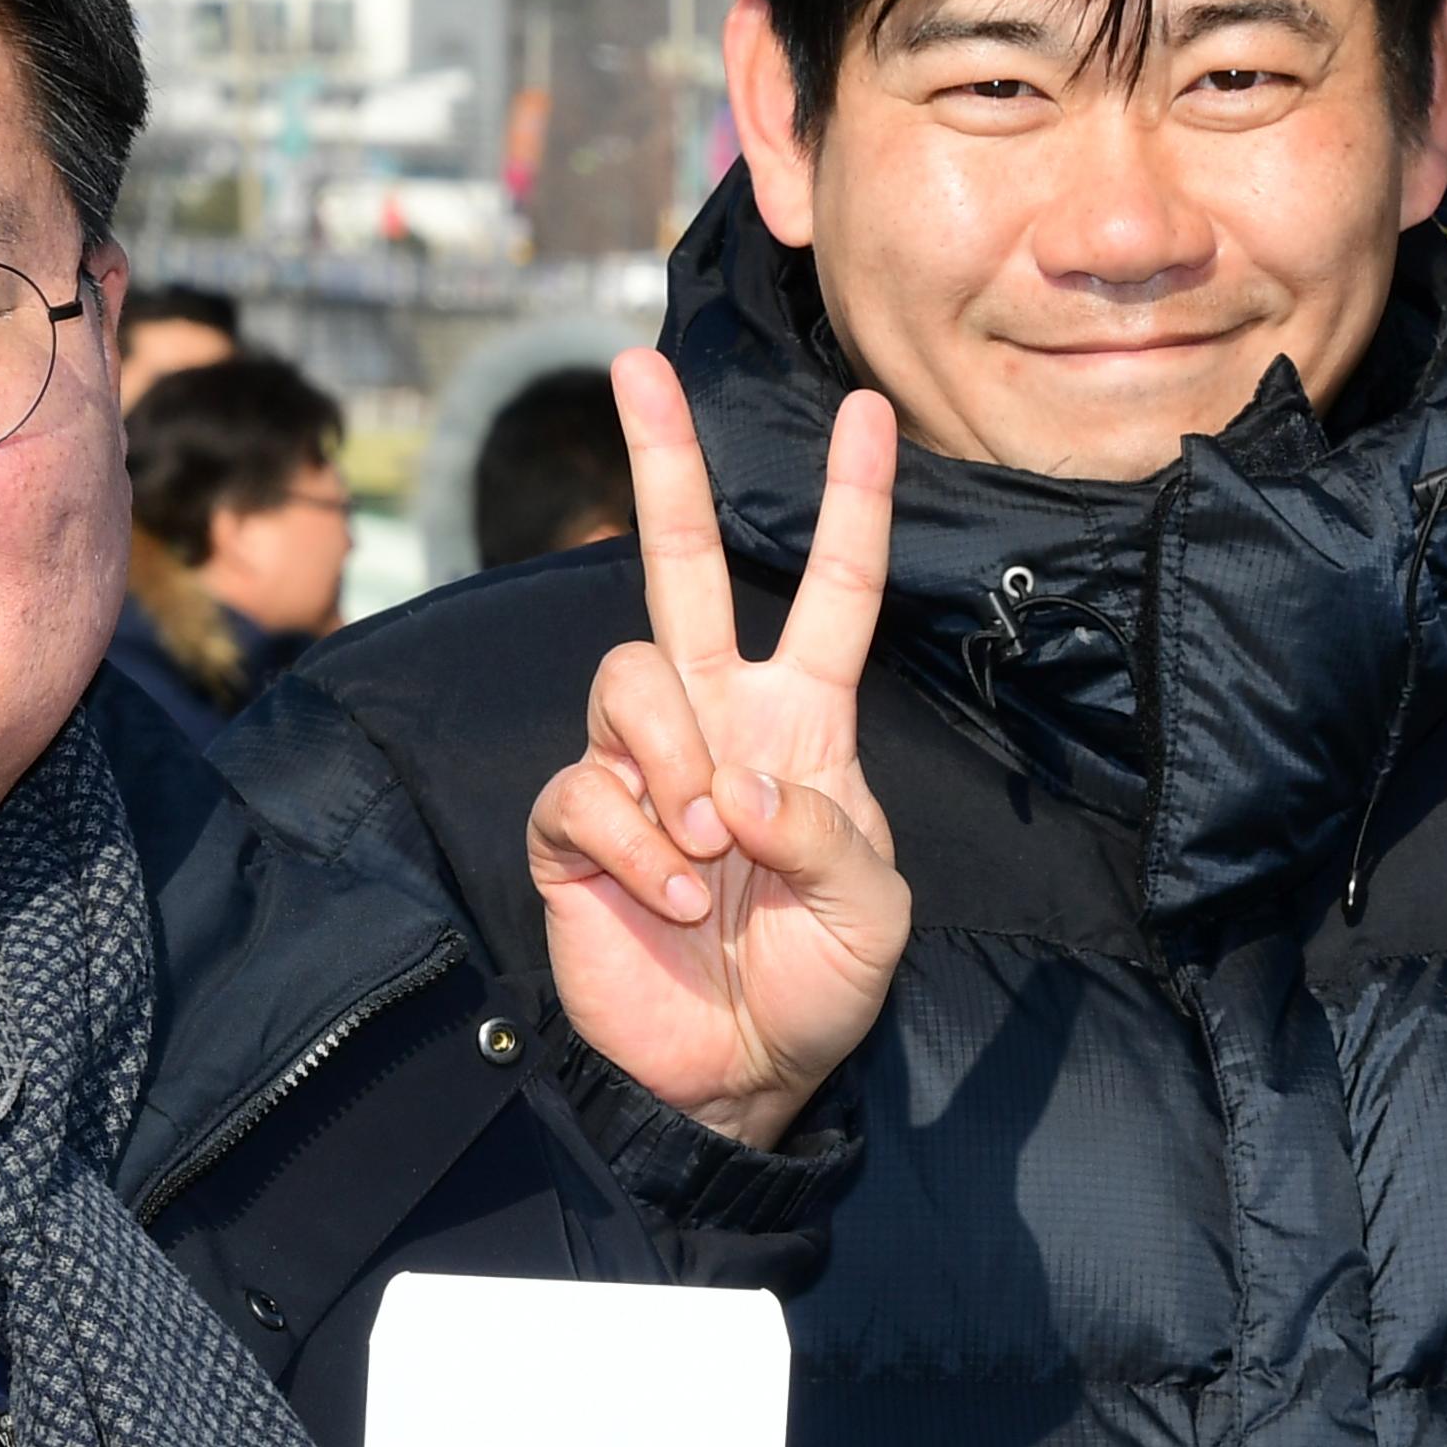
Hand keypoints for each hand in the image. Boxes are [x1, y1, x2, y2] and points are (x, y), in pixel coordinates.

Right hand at [528, 350, 909, 1148]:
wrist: (735, 1076)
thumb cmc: (816, 984)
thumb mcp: (870, 914)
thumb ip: (823, 837)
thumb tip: (736, 785)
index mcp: (803, 722)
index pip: (832, 592)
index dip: (852, 505)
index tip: (871, 412)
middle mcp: (716, 721)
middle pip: (679, 566)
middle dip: (664, 465)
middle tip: (638, 370)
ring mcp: (640, 768)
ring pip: (629, 678)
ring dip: (674, 764)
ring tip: (708, 857)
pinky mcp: (575, 826)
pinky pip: (587, 791)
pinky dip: (634, 846)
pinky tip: (665, 897)